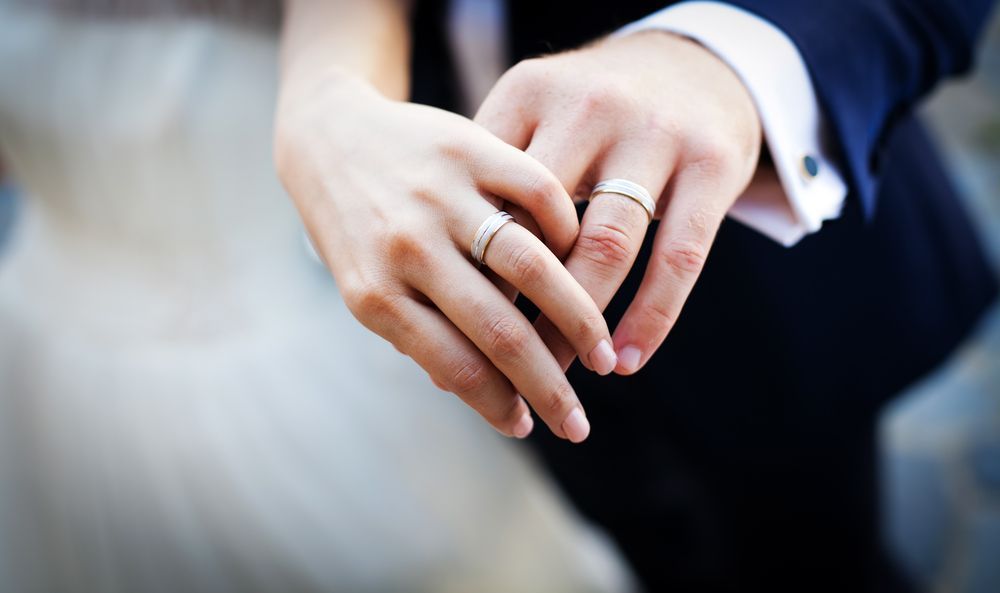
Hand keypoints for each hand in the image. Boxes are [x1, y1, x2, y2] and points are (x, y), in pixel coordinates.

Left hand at [274, 71, 615, 441]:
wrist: (329, 136)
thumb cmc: (354, 228)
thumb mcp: (365, 287)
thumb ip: (418, 334)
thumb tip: (488, 396)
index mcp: (376, 293)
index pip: (455, 367)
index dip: (498, 407)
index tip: (529, 426)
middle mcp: (408, 246)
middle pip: (500, 331)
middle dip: (549, 387)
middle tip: (579, 424)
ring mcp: (441, 195)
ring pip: (533, 268)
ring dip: (579, 322)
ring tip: (603, 356)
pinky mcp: (469, 148)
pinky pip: (541, 196)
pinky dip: (570, 235)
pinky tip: (580, 266)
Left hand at [476, 31, 761, 373]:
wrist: (693, 61)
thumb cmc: (589, 115)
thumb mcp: (532, 120)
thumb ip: (488, 189)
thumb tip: (432, 301)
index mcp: (529, 93)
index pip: (487, 198)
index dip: (465, 272)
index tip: (449, 332)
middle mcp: (589, 107)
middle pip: (539, 227)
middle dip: (515, 308)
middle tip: (497, 371)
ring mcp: (655, 133)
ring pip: (606, 246)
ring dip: (578, 326)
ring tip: (558, 378)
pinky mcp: (712, 163)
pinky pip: (679, 256)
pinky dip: (652, 316)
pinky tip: (628, 360)